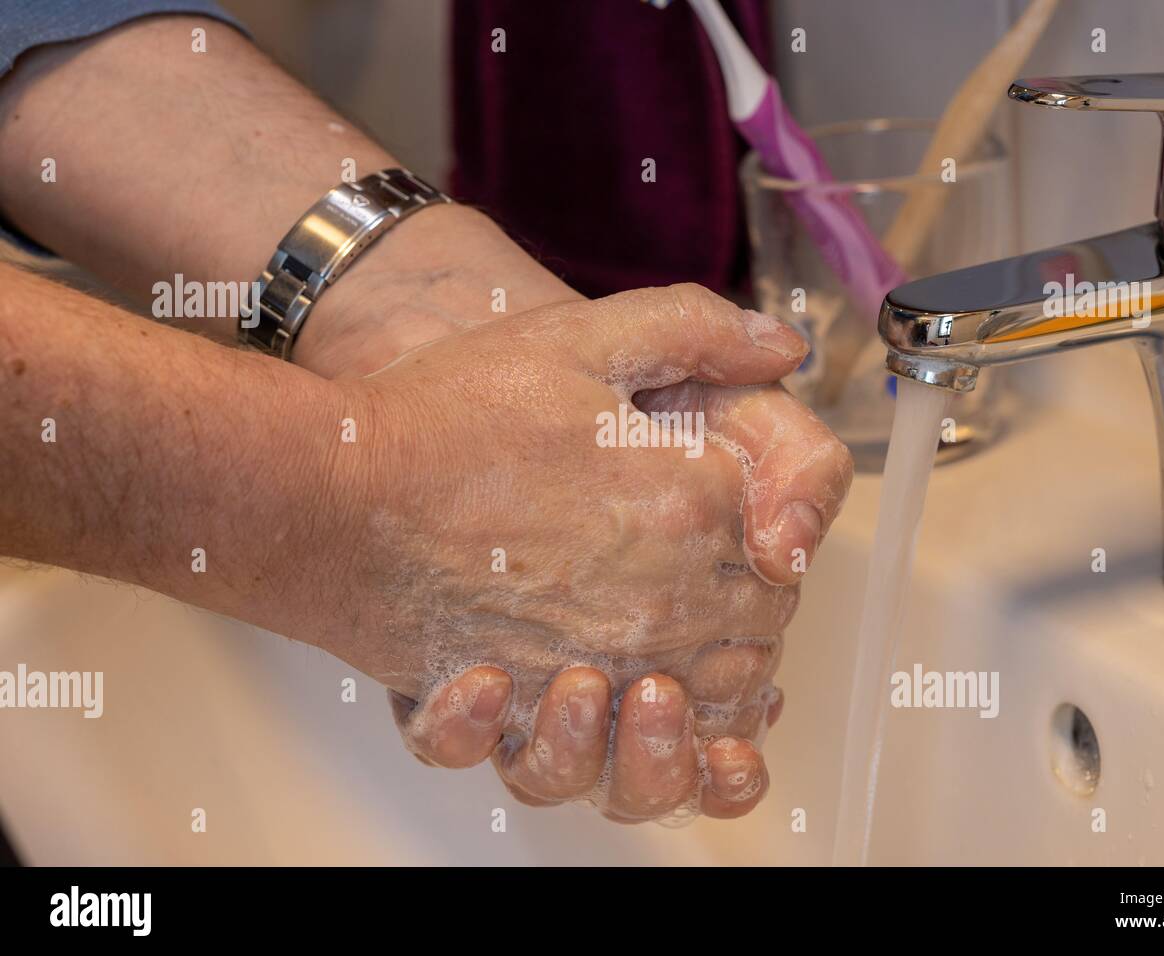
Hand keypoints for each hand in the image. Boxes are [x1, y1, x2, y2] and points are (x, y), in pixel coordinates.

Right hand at [306, 283, 851, 820]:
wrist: (328, 497)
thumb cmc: (445, 417)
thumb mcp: (577, 337)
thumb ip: (695, 329)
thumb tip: (781, 345)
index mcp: (689, 503)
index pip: (784, 543)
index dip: (769, 529)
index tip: (731, 514)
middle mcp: (663, 594)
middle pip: (760, 625)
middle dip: (749, 598)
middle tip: (705, 566)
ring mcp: (604, 659)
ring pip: (709, 696)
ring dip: (708, 664)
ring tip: (668, 626)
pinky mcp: (547, 703)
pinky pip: (630, 740)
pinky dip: (638, 719)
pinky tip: (609, 678)